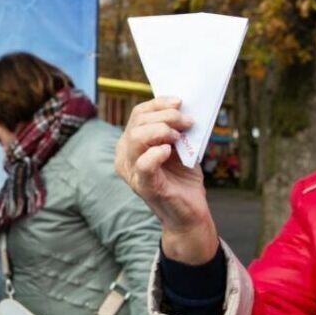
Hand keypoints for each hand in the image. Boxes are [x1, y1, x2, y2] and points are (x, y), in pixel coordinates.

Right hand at [114, 97, 218, 264]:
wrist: (189, 212)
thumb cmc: (182, 179)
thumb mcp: (179, 146)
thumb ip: (175, 128)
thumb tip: (182, 106)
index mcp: (131, 144)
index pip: (138, 114)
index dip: (158, 104)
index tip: (180, 102)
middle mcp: (126, 156)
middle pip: (138, 122)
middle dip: (166, 116)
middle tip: (187, 122)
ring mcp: (132, 172)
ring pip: (137, 138)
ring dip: (162, 130)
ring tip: (179, 137)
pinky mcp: (143, 186)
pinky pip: (143, 164)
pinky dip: (156, 153)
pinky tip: (169, 152)